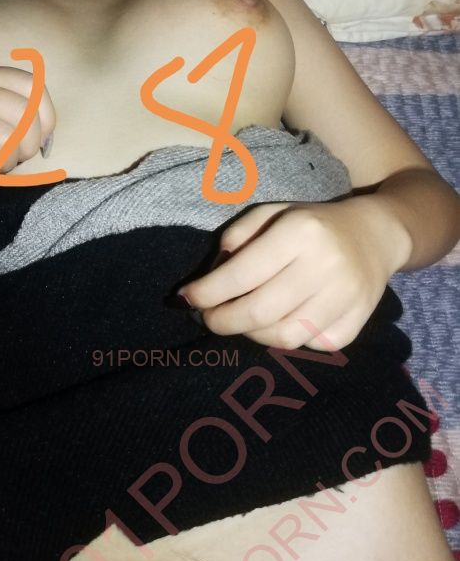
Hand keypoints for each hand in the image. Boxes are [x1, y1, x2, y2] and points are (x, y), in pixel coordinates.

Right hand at [0, 64, 56, 202]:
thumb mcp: (4, 127)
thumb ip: (28, 120)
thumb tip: (47, 139)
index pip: (32, 86)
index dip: (46, 119)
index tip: (39, 143)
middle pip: (22, 113)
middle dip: (28, 146)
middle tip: (16, 159)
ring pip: (3, 135)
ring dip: (8, 160)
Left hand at [175, 198, 406, 350]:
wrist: (375, 235)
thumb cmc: (310, 225)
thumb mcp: (272, 214)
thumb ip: (237, 236)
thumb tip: (211, 274)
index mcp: (301, 232)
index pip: (241, 275)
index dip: (206, 293)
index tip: (186, 299)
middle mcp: (326, 265)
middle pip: (258, 313)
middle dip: (221, 321)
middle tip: (208, 318)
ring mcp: (345, 298)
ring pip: (282, 337)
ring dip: (251, 335)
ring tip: (242, 320)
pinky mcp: (357, 323)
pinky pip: (308, 346)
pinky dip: (286, 340)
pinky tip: (280, 323)